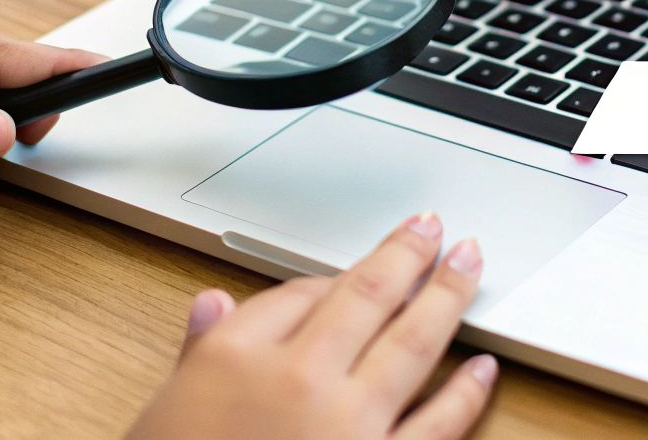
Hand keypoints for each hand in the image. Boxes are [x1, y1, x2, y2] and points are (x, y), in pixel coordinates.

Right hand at [130, 213, 496, 439]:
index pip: (297, 292)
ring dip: (448, 296)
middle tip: (434, 228)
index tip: (358, 264)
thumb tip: (211, 303)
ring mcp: (347, 425)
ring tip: (470, 264)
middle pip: (366, 295)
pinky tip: (482, 368)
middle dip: (407, 255)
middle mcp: (298, 378)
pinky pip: (437, 424)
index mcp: (235, 356)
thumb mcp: (165, 414)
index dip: (334, 275)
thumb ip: (197, 356)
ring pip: (413, 342)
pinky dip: (465, 391)